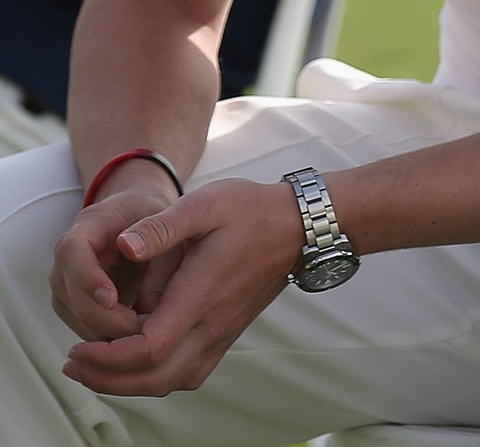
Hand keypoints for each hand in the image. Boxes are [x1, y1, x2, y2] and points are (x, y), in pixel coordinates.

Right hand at [47, 180, 176, 345]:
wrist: (137, 220)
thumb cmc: (153, 216)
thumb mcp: (163, 216)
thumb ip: (157, 236)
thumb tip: (138, 262)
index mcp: (87, 228)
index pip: (73, 253)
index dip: (89, 279)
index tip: (112, 300)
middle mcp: (67, 262)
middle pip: (74, 299)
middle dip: (108, 320)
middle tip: (145, 330)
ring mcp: (66, 288)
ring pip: (79, 321)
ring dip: (112, 335)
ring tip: (150, 338)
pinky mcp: (74, 309)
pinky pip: (88, 330)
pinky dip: (112, 339)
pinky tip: (142, 340)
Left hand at [59, 177, 302, 395]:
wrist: (298, 225)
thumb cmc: (250, 211)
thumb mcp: (204, 204)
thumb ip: (161, 227)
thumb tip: (122, 245)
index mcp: (201, 295)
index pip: (148, 349)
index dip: (106, 358)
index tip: (76, 348)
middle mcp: (212, 324)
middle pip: (154, 379)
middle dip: (106, 379)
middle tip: (73, 365)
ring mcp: (222, 333)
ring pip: (170, 382)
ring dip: (127, 384)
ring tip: (95, 366)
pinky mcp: (226, 334)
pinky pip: (187, 374)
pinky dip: (154, 378)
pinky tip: (135, 361)